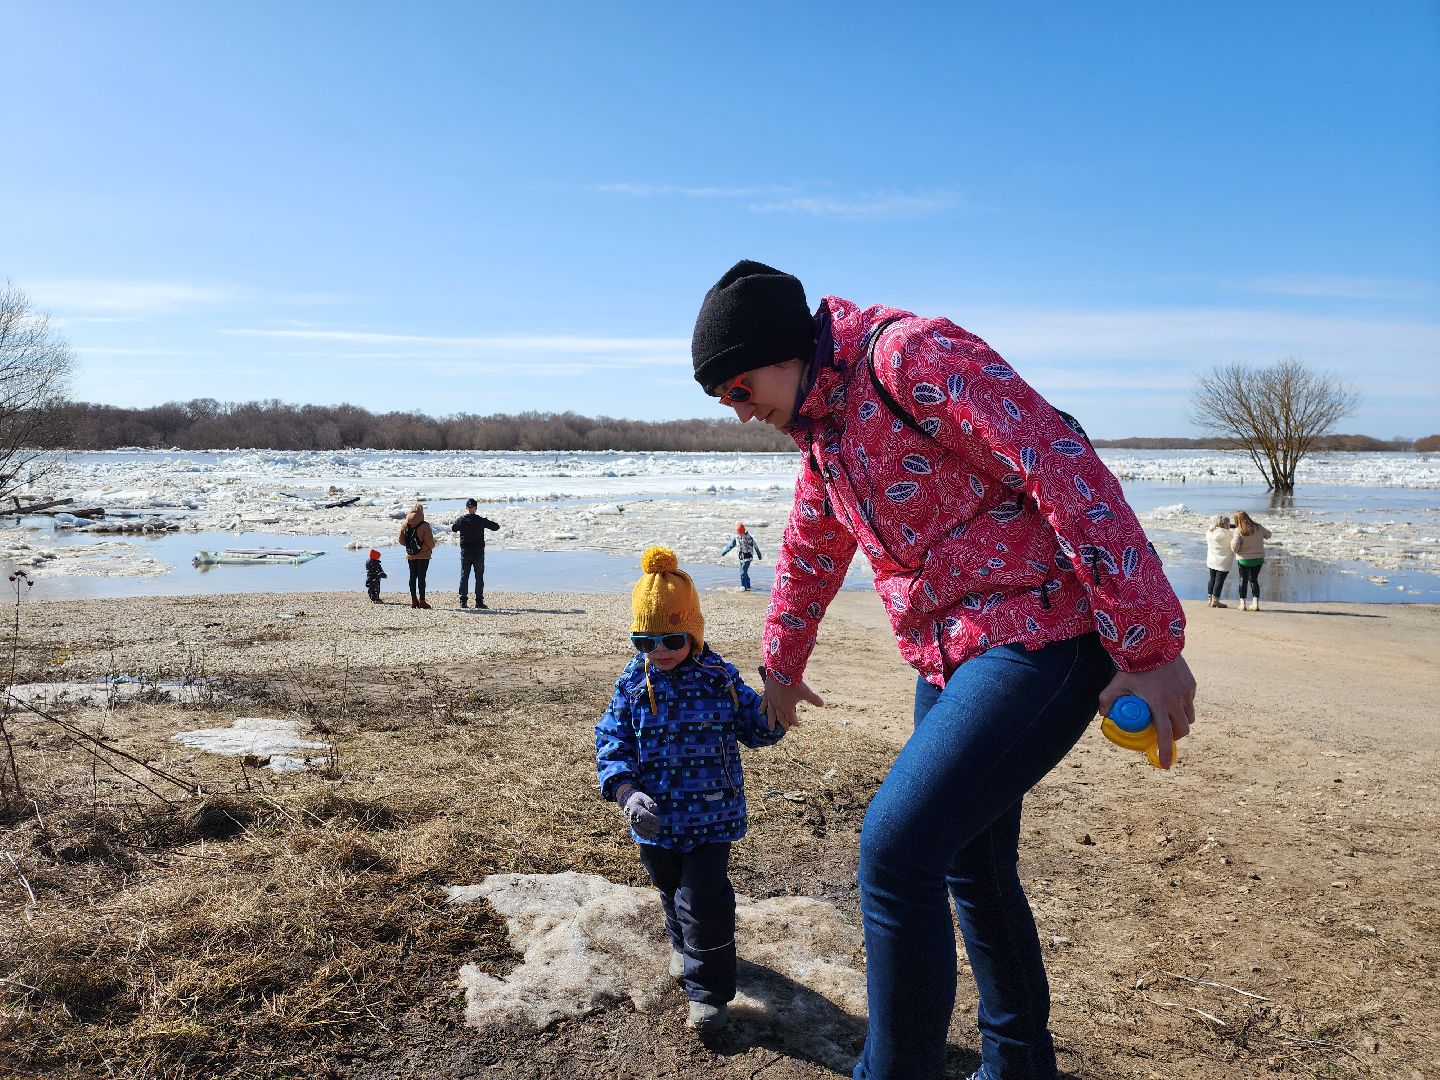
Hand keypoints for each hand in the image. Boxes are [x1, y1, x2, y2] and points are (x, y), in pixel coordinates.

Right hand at [618, 787, 660, 838]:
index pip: (644, 815)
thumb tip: (653, 809)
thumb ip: (649, 801)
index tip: (658, 819)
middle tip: (658, 827)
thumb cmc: (638, 799)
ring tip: (656, 832)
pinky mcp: (632, 826)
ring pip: (639, 830)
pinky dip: (643, 836)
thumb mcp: (643, 796)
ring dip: (648, 832)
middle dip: (651, 826)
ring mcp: (632, 822)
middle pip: (642, 824)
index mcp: (635, 808)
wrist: (629, 802)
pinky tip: (650, 836)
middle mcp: (632, 816)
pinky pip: (637, 833)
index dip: (652, 818)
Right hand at [761, 674, 823, 731]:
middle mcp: (778, 706)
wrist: (781, 672)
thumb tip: (822, 704)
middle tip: (786, 729)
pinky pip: (764, 703)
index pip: (791, 718)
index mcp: (787, 708)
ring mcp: (771, 700)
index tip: (797, 725)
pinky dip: (762, 707)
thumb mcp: (806, 692)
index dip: (795, 722)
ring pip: (771, 713)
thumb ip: (814, 699)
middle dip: (784, 724)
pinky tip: (760, 712)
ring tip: (771, 727)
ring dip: (771, 721)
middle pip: (781, 717)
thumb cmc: (794, 684)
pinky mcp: (767, 693)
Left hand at [1098, 654, 1196, 769]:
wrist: (1154, 642)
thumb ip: (1107, 700)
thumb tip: (1103, 716)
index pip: (1165, 736)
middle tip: (1164, 735)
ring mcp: (1186, 693)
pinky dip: (1183, 706)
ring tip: (1169, 719)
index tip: (1165, 765)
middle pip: (1182, 730)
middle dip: (1174, 737)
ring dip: (1181, 723)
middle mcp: (1176, 701)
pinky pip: (1190, 702)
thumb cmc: (1134, 665)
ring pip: (1189, 718)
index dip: (1165, 752)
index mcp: (1159, 704)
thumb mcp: (1117, 683)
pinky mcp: (1192, 685)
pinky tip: (1172, 699)